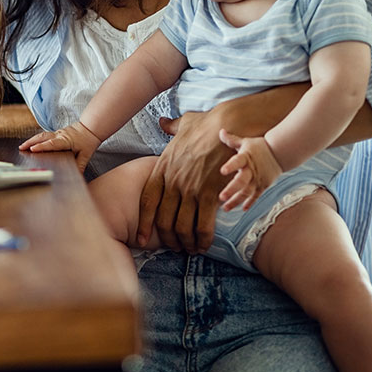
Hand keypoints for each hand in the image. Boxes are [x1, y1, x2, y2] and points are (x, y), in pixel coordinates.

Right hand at [19, 122, 100, 172]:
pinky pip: (44, 136)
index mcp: (66, 140)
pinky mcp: (56, 133)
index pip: (52, 144)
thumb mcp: (86, 154)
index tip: (32, 149)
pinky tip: (31, 144)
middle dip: (30, 142)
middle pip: (42, 137)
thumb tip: (77, 175)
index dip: (42, 147)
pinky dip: (36, 139)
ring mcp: (57, 133)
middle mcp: (59, 135)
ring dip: (31, 140)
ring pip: (41, 135)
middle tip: (21, 148)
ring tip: (22, 146)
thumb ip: (81, 165)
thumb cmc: (88, 140)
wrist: (91, 127)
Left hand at [136, 112, 233, 252]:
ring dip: (185, 242)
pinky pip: (203, 224)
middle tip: (174, 247)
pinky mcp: (210, 194)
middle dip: (167, 239)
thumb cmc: (207, 124)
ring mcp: (190, 189)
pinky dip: (203, 239)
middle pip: (163, 220)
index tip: (142, 239)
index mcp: (162, 168)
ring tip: (190, 249)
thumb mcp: (183, 124)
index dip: (144, 223)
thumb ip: (171, 127)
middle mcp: (173, 182)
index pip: (147, 202)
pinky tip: (205, 244)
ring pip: (182, 226)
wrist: (229, 125)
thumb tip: (163, 122)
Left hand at [218, 130, 282, 210]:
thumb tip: (220, 131)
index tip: (222, 171)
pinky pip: (256, 196)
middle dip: (231, 190)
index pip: (237, 161)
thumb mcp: (245, 142)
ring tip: (225, 208)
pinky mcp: (263, 185)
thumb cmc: (259, 147)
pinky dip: (250, 202)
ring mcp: (258, 179)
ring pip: (247, 192)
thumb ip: (232, 140)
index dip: (230, 166)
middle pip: (241, 181)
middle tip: (221, 197)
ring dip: (236, 200)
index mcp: (246, 158)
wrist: (280, 153)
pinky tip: (242, 209)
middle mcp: (252, 170)